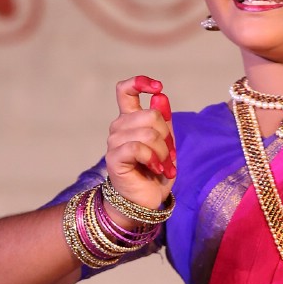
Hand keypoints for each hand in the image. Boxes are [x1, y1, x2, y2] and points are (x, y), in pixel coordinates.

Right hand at [105, 75, 174, 215]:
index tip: (157, 87)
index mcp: (129, 119)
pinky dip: (153, 159)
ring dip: (163, 152)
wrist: (146, 200)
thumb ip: (164, 120)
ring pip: (148, 133)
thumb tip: (160, 96)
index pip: (125, 90)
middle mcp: (119, 127)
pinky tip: (155, 168)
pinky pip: (138, 148)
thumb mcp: (166, 143)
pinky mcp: (114, 158)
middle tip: (168, 155)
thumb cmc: (155, 171)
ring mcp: (114, 142)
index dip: (140, 83)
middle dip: (167, 136)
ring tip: (163, 166)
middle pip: (150, 114)